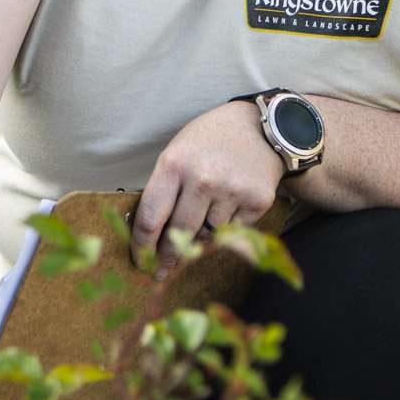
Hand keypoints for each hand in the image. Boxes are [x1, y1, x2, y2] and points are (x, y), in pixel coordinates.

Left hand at [132, 100, 282, 280]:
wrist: (259, 128)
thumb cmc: (207, 143)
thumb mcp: (177, 153)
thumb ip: (163, 191)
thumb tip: (150, 237)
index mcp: (174, 164)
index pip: (151, 218)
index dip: (142, 246)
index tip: (140, 261)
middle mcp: (203, 179)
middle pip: (179, 234)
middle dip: (168, 257)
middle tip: (162, 271)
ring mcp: (232, 190)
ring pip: (207, 236)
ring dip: (201, 235)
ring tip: (205, 215)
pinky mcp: (258, 201)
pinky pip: (233, 231)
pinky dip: (227, 226)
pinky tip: (229, 205)